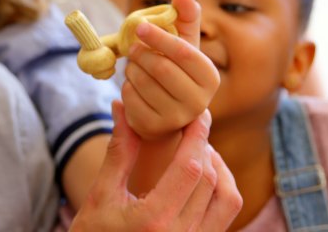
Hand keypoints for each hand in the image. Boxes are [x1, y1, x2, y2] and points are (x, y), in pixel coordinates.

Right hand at [69, 101, 241, 231]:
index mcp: (154, 220)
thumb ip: (119, 152)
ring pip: (227, 199)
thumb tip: (122, 107)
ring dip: (220, 169)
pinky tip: (203, 179)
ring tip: (201, 152)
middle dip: (205, 147)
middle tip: (195, 126)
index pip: (190, 167)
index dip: (197, 135)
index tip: (199, 113)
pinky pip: (225, 217)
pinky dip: (221, 191)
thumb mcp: (100, 196)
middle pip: (210, 179)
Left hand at [122, 0, 219, 139]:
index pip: (184, 52)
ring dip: (132, 69)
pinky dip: (126, 87)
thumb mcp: (184, 45)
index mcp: (210, 77)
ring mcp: (177, 118)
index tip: (139, 26)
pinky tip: (133, 84)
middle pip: (161, 68)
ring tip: (134, 65)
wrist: (168, 112)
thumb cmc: (177, 71)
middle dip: (141, 53)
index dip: (160, 37)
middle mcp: (199, 102)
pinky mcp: (155, 127)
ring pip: (143, 83)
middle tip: (132, 48)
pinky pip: (131, 99)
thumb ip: (185, 18)